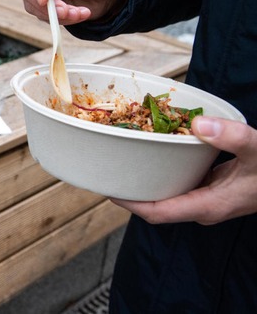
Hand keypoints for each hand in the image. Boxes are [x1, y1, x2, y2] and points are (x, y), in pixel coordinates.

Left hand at [111, 116, 256, 224]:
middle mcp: (203, 206)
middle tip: (109, 170)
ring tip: (124, 160)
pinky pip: (181, 183)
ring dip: (147, 180)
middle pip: (156, 205)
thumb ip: (232, 138)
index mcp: (207, 205)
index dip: (129, 204)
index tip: (107, 190)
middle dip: (131, 192)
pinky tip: (157, 152)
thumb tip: (198, 125)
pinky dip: (166, 170)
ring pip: (168, 193)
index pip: (157, 213)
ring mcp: (208, 198)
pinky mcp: (214, 188)